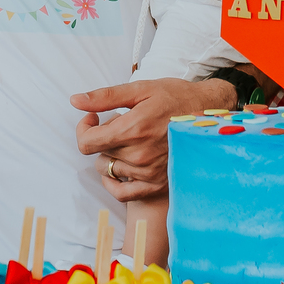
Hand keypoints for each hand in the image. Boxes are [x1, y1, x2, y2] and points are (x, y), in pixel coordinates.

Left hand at [70, 77, 237, 203]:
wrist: (207, 117)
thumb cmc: (176, 98)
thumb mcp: (140, 90)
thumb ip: (105, 97)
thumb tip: (75, 101)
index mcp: (133, 130)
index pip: (86, 143)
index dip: (83, 128)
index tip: (92, 118)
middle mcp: (139, 155)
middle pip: (98, 153)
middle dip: (103, 137)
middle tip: (123, 123)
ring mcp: (148, 173)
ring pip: (109, 170)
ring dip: (112, 155)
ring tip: (132, 140)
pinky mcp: (156, 185)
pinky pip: (121, 193)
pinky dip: (114, 182)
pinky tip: (121, 167)